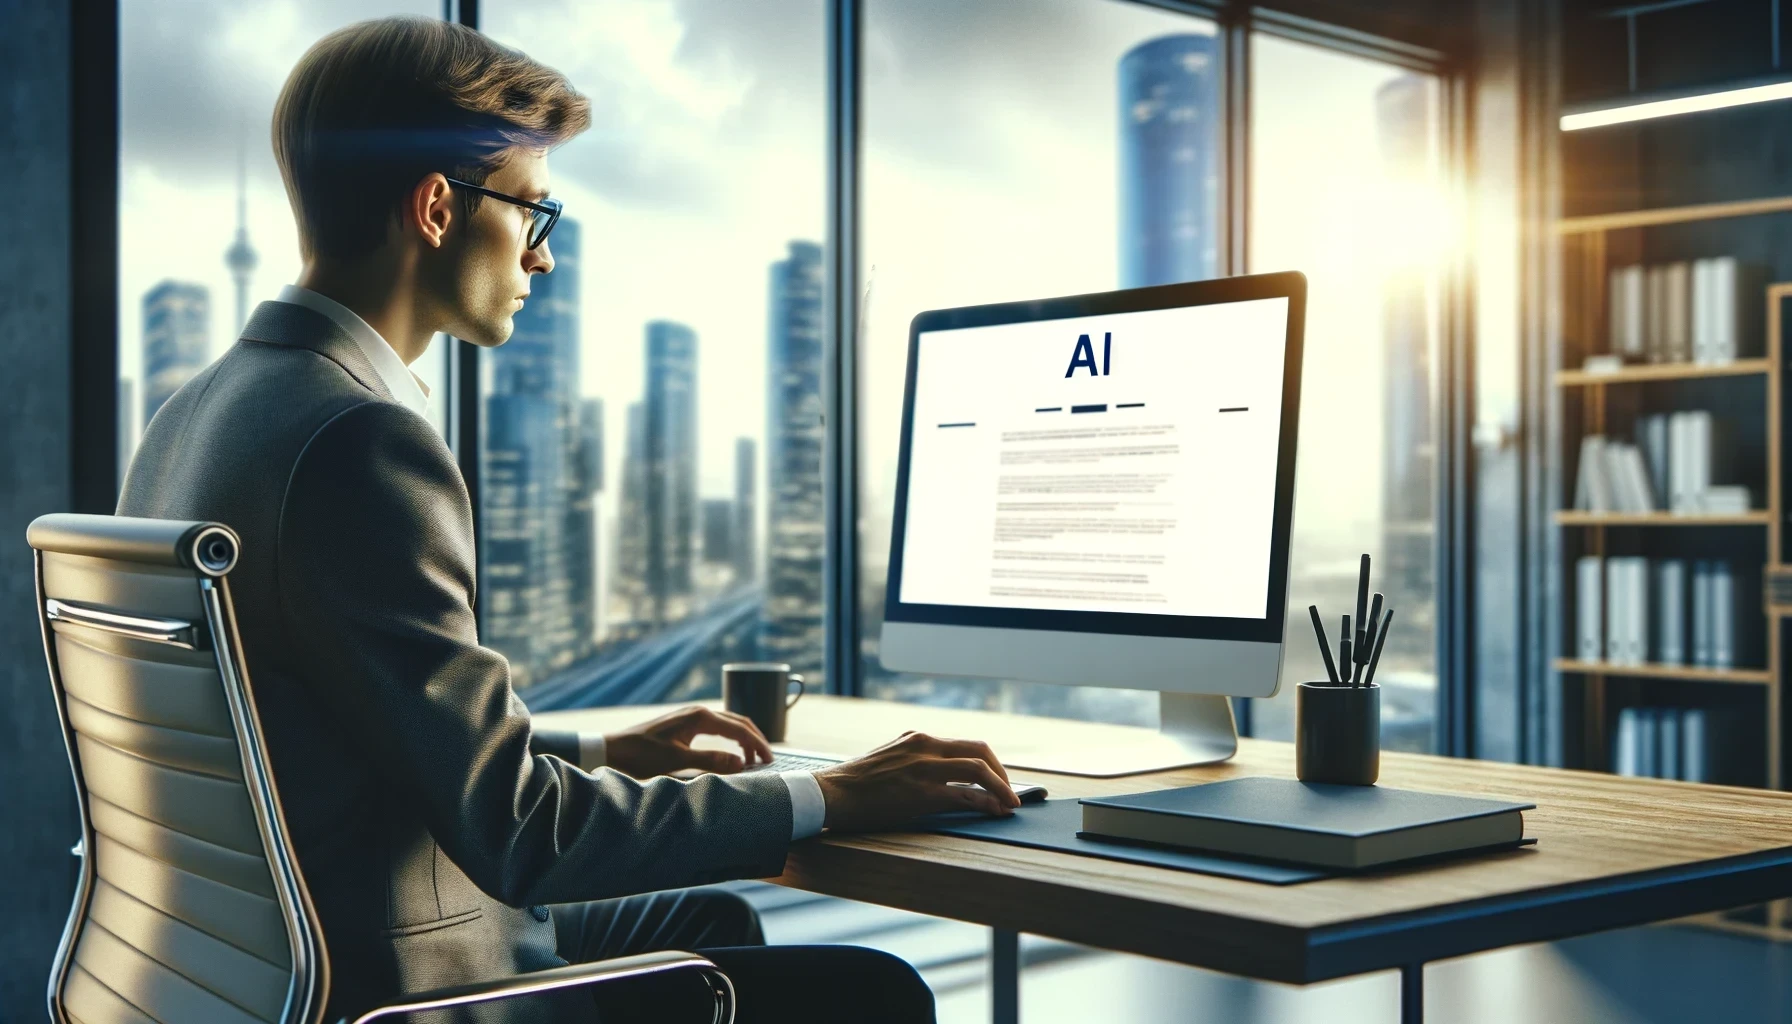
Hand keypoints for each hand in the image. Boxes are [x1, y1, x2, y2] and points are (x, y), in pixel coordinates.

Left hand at [603, 706, 773, 778]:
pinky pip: (716, 728)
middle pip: (738, 721)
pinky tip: (730, 752)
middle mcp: (698, 712)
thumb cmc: (641, 756)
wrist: (612, 750)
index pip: (739, 728)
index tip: (768, 761)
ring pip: (728, 723)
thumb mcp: (677, 761)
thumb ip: (711, 761)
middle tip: (767, 759)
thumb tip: (741, 763)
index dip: (756, 745)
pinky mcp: (684, 724)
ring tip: (752, 759)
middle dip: (755, 739)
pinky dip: (730, 738)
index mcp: (699, 717)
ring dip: (743, 738)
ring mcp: (690, 716)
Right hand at [813, 731, 1019, 830]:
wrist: (830, 793)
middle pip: (979, 751)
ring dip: (1001, 789)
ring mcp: (924, 768)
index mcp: (918, 738)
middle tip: (1010, 792)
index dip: (988, 762)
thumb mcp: (889, 760)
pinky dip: (985, 804)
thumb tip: (941, 777)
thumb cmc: (856, 784)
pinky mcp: (921, 793)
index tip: (997, 779)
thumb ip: (915, 760)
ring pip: (978, 771)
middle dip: (1001, 772)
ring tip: (1011, 805)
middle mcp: (924, 746)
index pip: (965, 744)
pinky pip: (964, 796)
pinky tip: (994, 813)